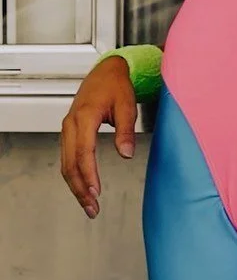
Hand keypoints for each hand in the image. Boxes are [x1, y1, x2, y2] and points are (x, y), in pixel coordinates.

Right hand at [60, 56, 136, 218]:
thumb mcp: (127, 104)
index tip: (96, 192)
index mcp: (85, 116)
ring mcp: (68, 128)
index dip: (89, 174)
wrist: (106, 71)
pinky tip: (83, 187)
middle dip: (80, 189)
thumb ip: (126, 130)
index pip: (83, 152)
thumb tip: (126, 154)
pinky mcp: (70, 132)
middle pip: (70, 164)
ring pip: (65, 164)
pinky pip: (67, 158)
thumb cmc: (116, 84)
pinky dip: (74, 175)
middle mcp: (71, 123)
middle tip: (92, 208)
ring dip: (76, 186)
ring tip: (89, 204)